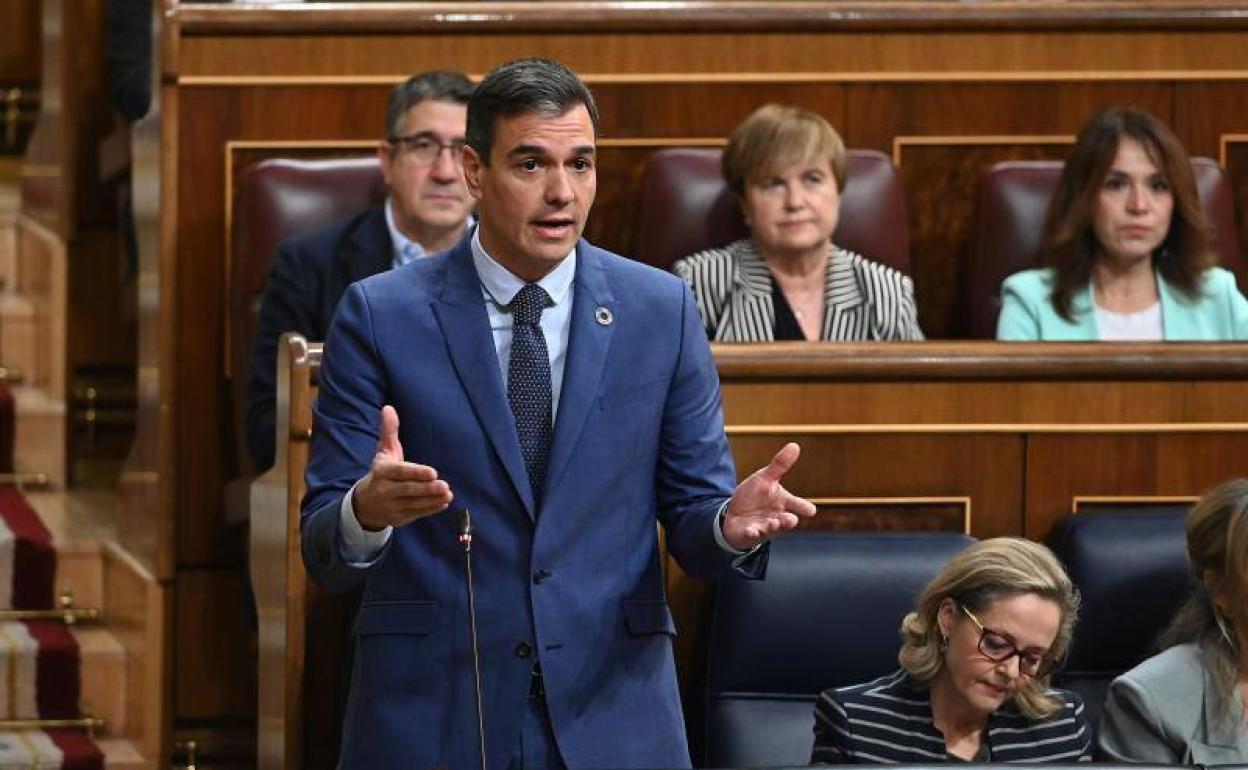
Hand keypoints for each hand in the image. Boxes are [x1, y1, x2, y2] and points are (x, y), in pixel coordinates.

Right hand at [352, 405, 453, 530]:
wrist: (364, 504)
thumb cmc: (381, 472)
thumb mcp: (384, 452)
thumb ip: (389, 432)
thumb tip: (388, 408)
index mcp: (382, 472)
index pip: (400, 472)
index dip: (416, 473)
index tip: (432, 472)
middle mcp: (384, 490)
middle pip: (408, 490)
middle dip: (426, 489)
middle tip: (444, 485)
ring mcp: (391, 506)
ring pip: (414, 504)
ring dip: (432, 500)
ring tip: (447, 494)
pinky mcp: (399, 518)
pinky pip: (416, 513)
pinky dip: (430, 509)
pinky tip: (443, 503)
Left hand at [722, 442, 815, 550]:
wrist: (735, 513)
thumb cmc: (755, 496)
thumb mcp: (764, 478)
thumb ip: (779, 465)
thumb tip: (795, 445)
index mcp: (783, 502)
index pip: (798, 505)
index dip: (804, 507)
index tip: (810, 510)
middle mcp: (778, 516)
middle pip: (788, 520)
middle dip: (789, 521)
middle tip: (791, 519)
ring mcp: (765, 527)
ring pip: (772, 529)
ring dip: (772, 526)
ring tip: (772, 523)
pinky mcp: (751, 534)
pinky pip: (753, 535)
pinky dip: (752, 532)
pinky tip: (751, 530)